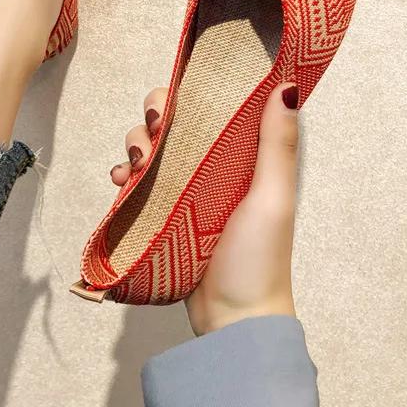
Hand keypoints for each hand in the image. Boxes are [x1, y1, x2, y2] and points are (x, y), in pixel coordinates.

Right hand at [111, 82, 298, 334]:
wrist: (232, 320)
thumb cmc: (260, 258)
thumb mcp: (272, 197)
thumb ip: (276, 145)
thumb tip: (286, 86)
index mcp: (243, 157)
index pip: (215, 108)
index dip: (196, 90)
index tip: (182, 87)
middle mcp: (212, 167)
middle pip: (176, 122)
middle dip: (156, 115)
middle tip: (154, 128)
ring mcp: (184, 190)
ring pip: (152, 148)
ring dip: (136, 144)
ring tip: (135, 164)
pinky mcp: (162, 213)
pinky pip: (137, 183)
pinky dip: (124, 176)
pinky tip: (120, 182)